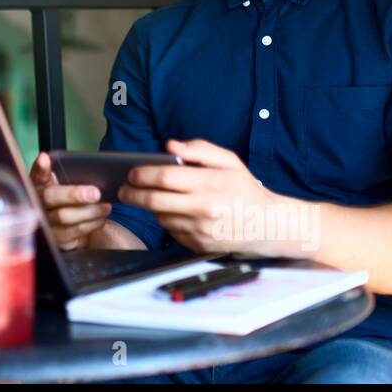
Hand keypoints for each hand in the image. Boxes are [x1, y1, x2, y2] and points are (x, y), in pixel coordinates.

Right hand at [29, 152, 111, 249]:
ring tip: (106, 206)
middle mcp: (39, 204)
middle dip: (74, 194)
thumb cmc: (75, 199)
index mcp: (40, 185)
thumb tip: (91, 169)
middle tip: (95, 193)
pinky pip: (74, 231)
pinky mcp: (56, 239)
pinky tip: (101, 217)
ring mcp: (46, 223)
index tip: (45, 158)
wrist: (79, 225)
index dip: (40, 167)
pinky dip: (91, 223)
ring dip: (89, 211)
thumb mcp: (72, 184)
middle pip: (50, 197)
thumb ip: (72, 176)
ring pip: (64, 217)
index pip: (37, 175)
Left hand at [117, 139, 295, 257]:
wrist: (267, 225)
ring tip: (150, 197)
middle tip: (123, 189)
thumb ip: (199, 149)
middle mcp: (203, 208)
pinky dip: (167, 220)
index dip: (143, 174)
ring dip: (150, 207)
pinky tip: (173, 212)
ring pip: (160, 216)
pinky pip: (171, 230)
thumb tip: (170, 146)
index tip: (132, 173)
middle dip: (132, 194)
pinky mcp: (197, 245)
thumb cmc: (245, 189)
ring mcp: (199, 230)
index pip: (165, 176)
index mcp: (210, 183)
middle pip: (153, 200)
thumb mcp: (229, 161)